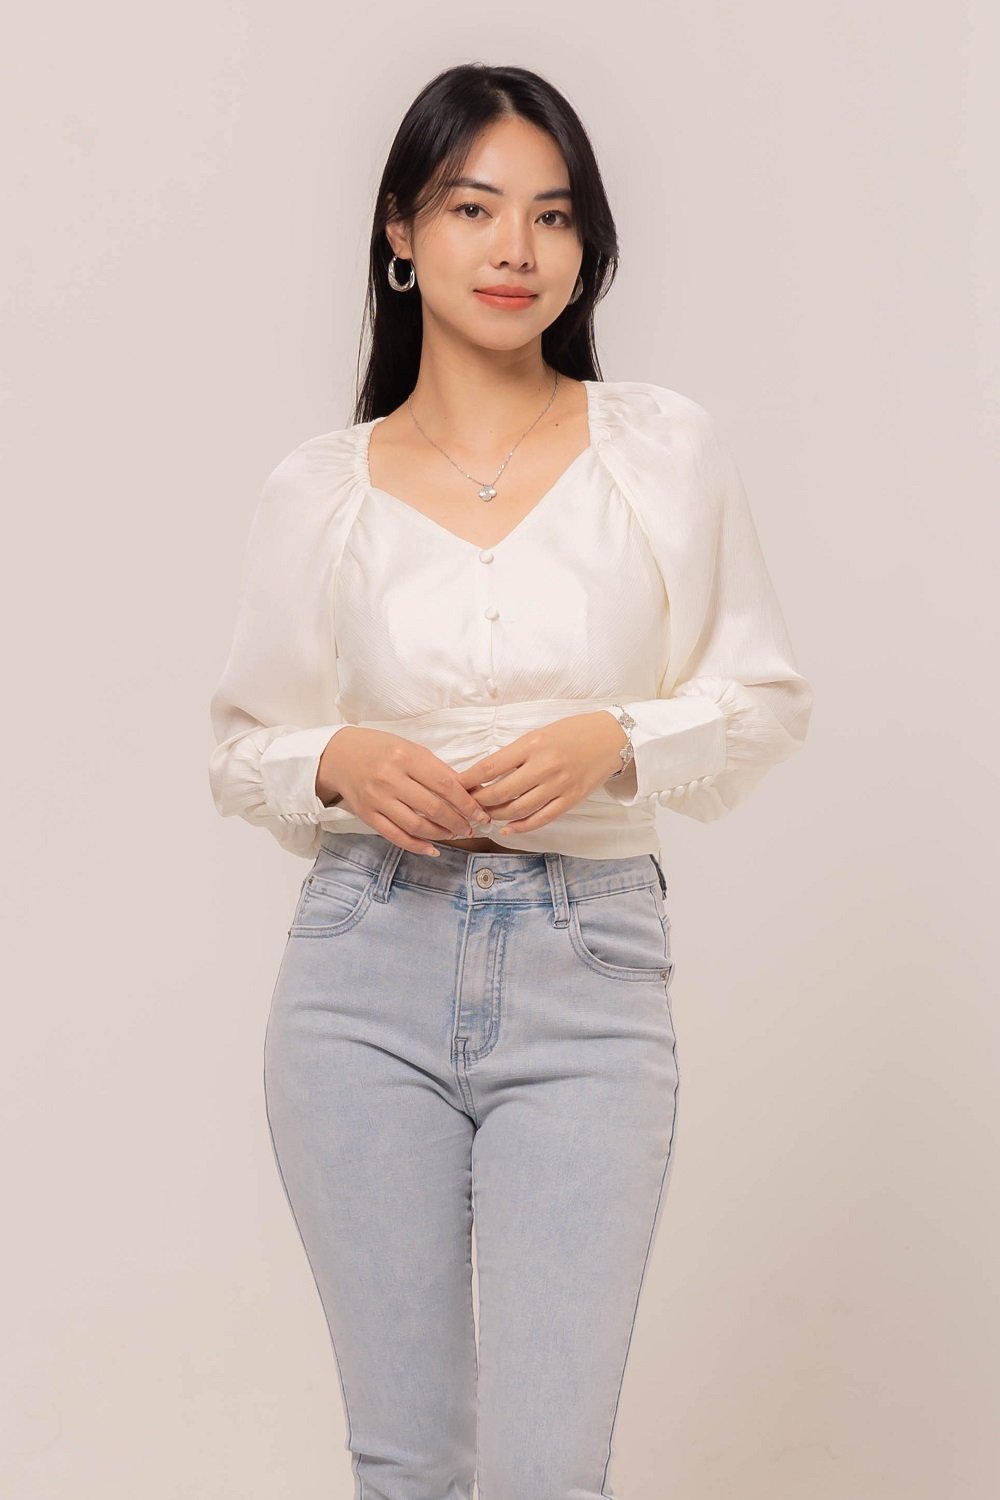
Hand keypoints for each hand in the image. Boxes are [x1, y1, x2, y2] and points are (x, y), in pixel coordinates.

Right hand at [316, 728, 492, 855]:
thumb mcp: (410, 749)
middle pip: (433, 808)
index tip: (481, 813)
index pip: (445, 784)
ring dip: (441, 834)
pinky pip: (396, 836)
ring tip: (454, 835)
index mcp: (406, 757)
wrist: (338, 754)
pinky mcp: (367, 815)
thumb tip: (468, 791)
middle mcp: (391, 778)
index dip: (467, 803)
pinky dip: (417, 846)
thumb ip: (436, 769)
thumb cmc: (380, 749)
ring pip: (416, 826)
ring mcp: (377, 799)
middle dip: (458, 822)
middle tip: (470, 828)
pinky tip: (432, 848)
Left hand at [455, 712, 628, 836]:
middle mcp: (544, 766)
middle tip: (466, 805)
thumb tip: (485, 774)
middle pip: (500, 792)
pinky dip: (521, 827)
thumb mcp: (538, 734)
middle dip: (478, 802)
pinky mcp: (570, 800)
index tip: (455, 786)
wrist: (610, 738)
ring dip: (496, 815)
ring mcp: (558, 785)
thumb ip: (515, 754)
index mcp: (532, 745)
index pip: (490, 767)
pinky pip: (541, 819)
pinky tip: (508, 828)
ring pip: (518, 809)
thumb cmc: (571, 732)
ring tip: (485, 815)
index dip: (468, 780)